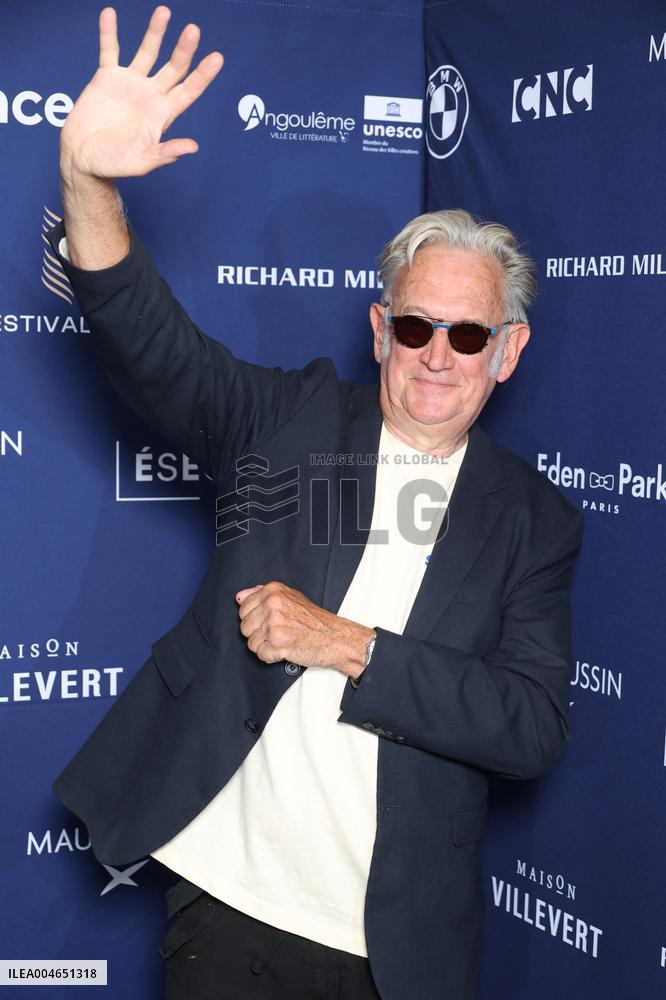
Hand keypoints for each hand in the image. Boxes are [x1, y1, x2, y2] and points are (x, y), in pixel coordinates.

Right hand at [61, 6, 222, 179]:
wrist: (83, 158)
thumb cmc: (114, 164)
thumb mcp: (142, 162)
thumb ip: (165, 152)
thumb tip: (192, 147)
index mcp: (162, 115)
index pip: (188, 91)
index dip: (202, 76)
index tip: (217, 58)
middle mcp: (150, 96)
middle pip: (173, 68)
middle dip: (184, 50)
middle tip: (194, 30)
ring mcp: (130, 84)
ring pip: (147, 52)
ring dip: (156, 33)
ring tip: (165, 12)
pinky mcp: (106, 78)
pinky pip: (109, 50)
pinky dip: (109, 33)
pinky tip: (110, 14)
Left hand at [236, 582, 374, 678]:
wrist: (334, 637)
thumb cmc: (314, 620)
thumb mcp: (290, 597)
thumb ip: (262, 594)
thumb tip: (240, 596)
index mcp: (273, 591)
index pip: (243, 608)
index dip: (255, 619)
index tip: (269, 621)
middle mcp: (272, 605)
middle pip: (245, 627)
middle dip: (258, 634)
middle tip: (278, 632)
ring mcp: (274, 624)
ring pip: (251, 643)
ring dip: (265, 646)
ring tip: (283, 641)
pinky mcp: (278, 643)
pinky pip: (261, 655)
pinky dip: (271, 657)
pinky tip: (285, 649)